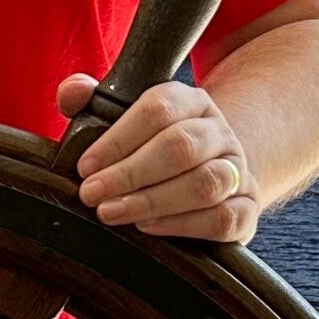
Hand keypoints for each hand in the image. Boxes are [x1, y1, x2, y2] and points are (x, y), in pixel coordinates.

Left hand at [59, 73, 259, 243]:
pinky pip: (223, 218)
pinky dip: (182, 225)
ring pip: (206, 183)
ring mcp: (238, 170)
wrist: (204, 177)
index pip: (158, 109)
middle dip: (130, 173)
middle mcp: (219, 132)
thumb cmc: (149, 151)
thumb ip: (91, 101)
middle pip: (181, 146)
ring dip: (153, 201)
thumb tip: (72, 91)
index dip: (118, 139)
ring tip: (112, 212)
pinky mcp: (246, 209)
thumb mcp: (121, 122)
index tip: (85, 166)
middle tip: (92, 194)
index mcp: (190, 102)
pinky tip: (148, 227)